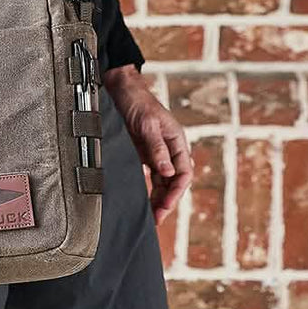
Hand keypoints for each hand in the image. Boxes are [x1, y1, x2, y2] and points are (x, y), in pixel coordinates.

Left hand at [103, 67, 193, 225]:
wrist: (123, 90)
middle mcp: (171, 149)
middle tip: (157, 218)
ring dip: (159, 198)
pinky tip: (144, 200)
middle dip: (168, 200)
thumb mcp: (148, 125)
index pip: (184, 173)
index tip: (166, 205)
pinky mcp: (146, 153)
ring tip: (151, 216)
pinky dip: (150, 189)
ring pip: (164, 181)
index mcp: (177, 141)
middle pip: (174, 181)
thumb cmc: (138, 102)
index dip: (177, 191)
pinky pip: (152, 176)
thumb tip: (168, 173)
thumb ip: (158, 148)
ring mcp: (159, 152)